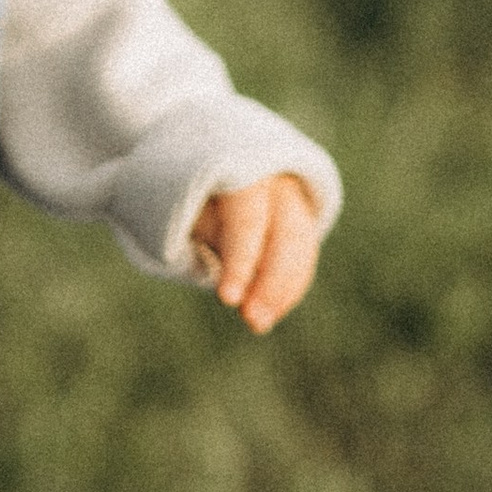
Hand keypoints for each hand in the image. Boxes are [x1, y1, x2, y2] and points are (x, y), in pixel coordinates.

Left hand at [188, 174, 321, 335]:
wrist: (214, 168)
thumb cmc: (193, 191)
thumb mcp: (187, 206)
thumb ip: (207, 235)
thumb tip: (223, 279)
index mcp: (247, 172)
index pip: (249, 222)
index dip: (240, 264)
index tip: (228, 300)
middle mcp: (279, 182)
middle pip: (286, 238)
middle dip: (269, 285)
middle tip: (251, 320)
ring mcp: (296, 201)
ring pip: (301, 251)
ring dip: (282, 293)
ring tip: (257, 324)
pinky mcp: (303, 222)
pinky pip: (304, 259)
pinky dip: (289, 289)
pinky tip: (271, 313)